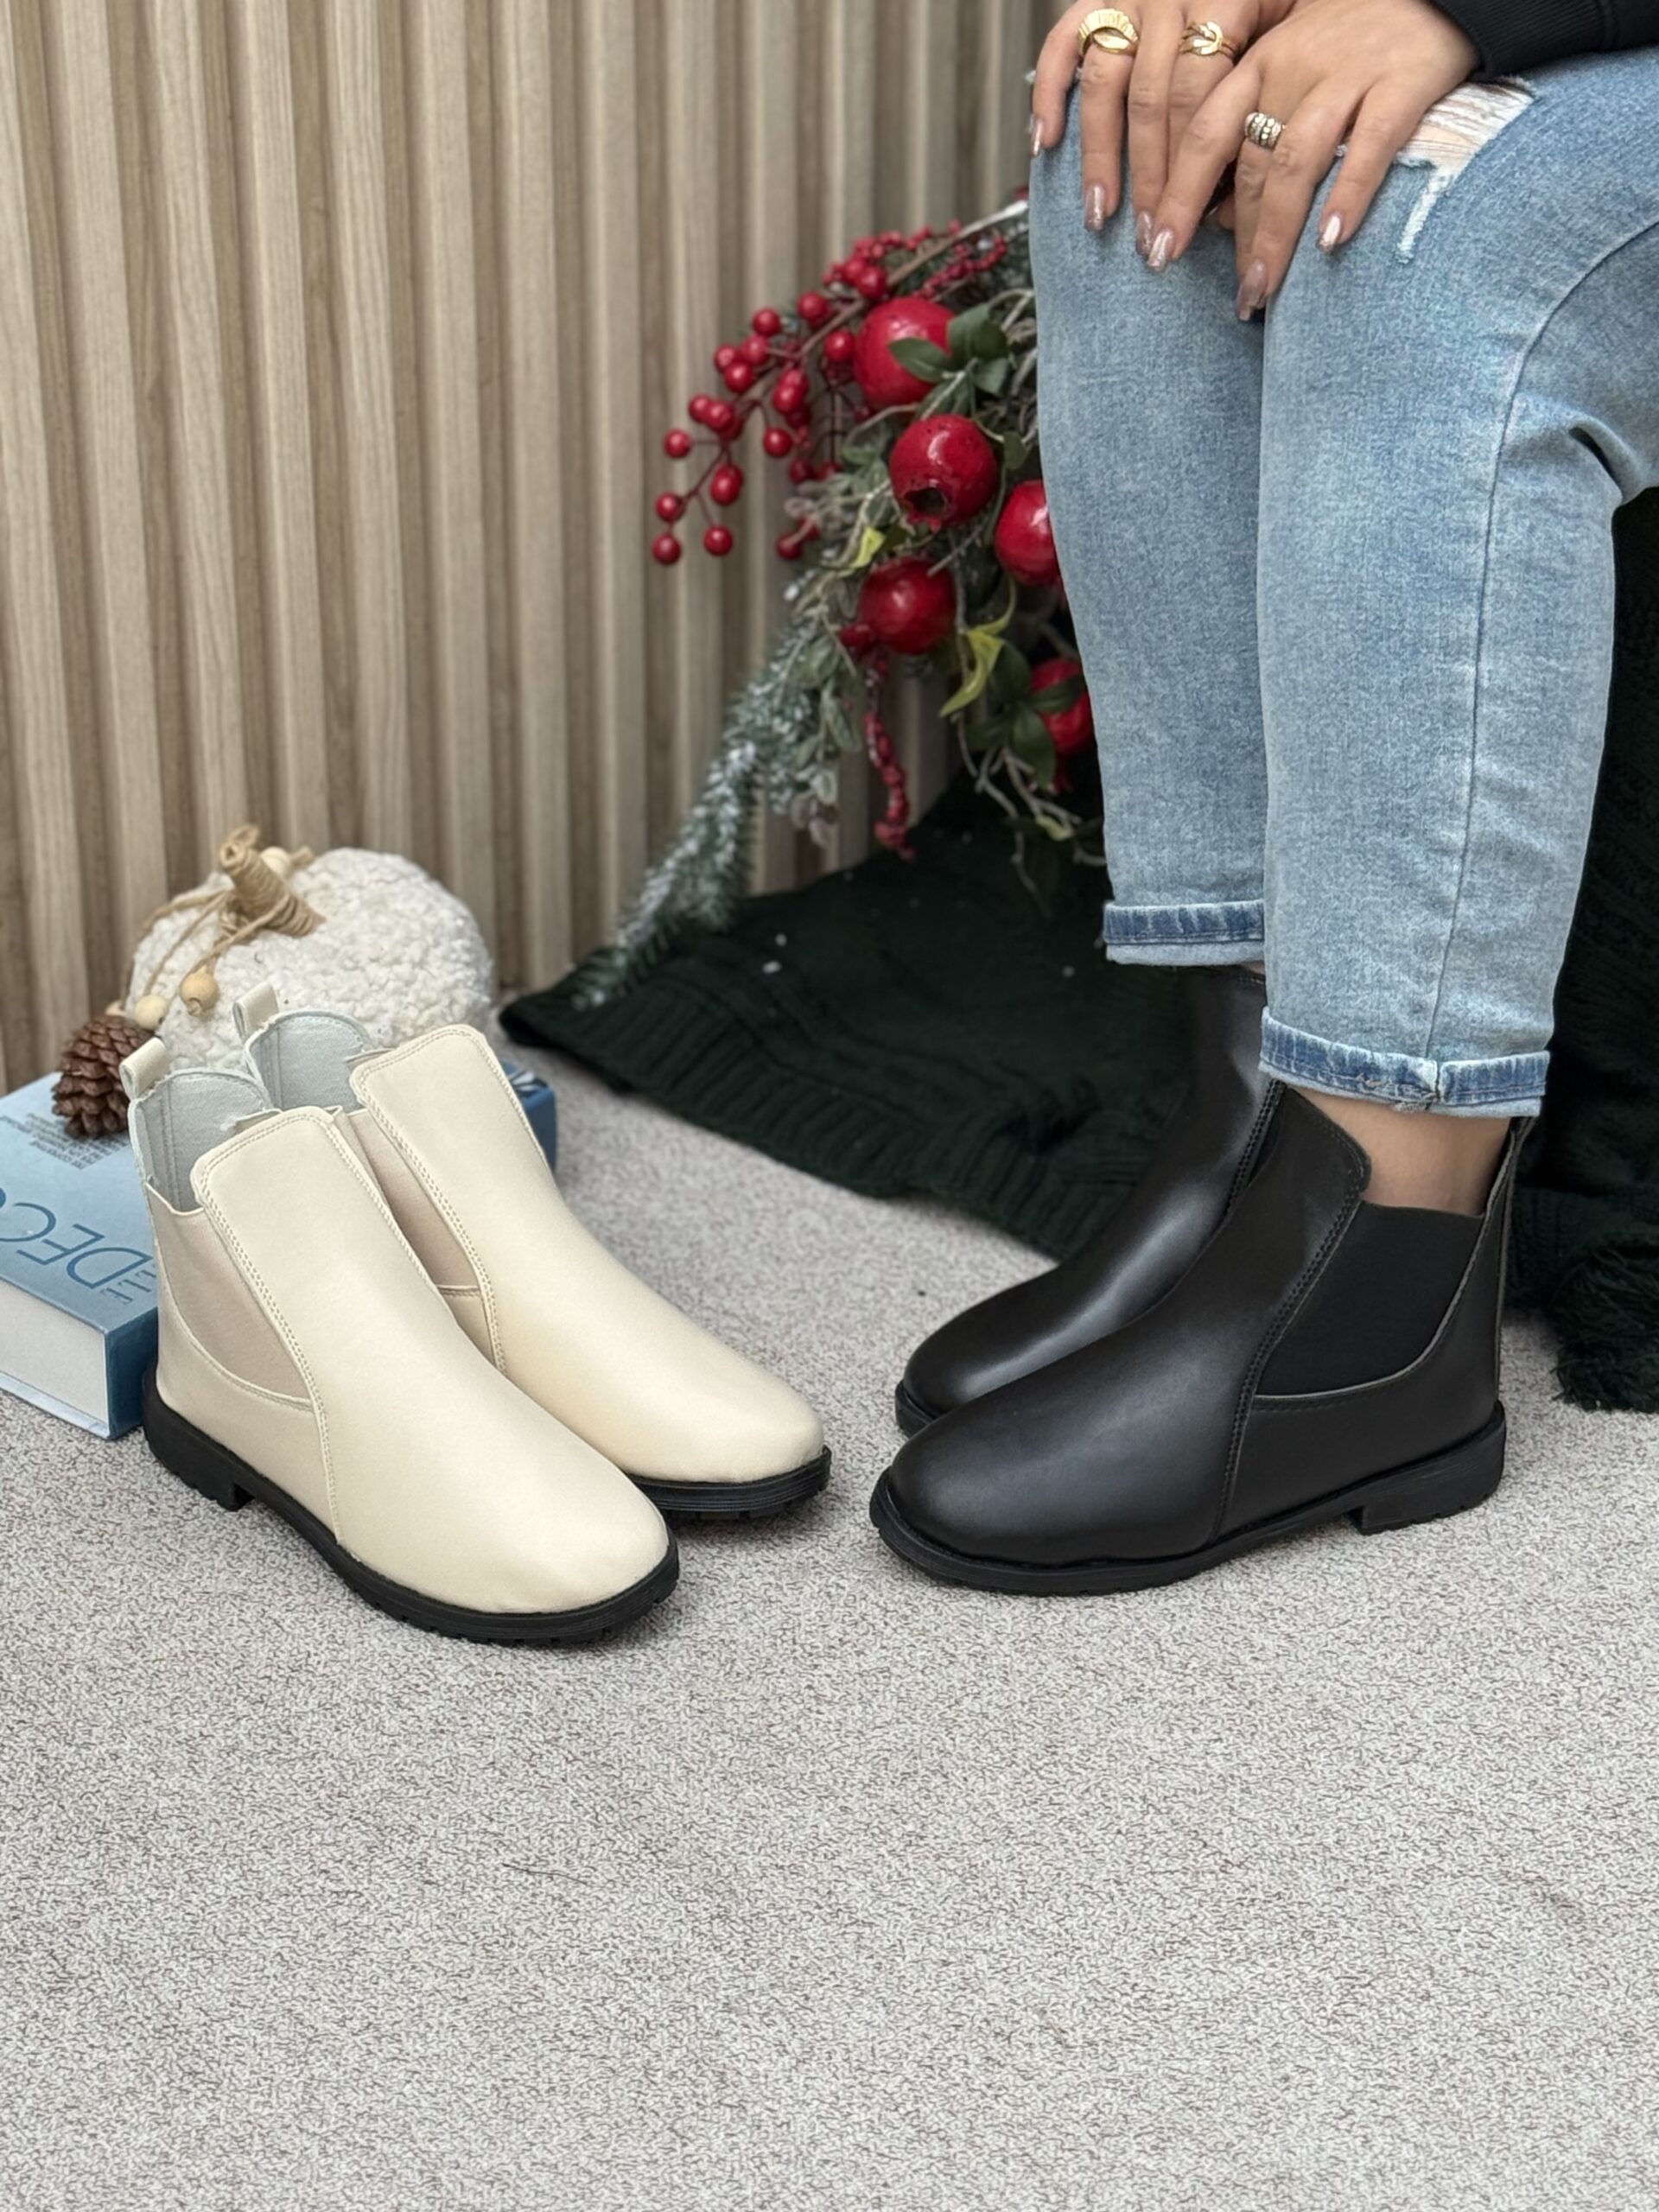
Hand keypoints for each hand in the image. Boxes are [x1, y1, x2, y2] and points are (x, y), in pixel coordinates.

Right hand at [1033, 2, 1285, 245]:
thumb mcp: (1298, 23)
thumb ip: (1272, 85)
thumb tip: (1245, 181)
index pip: (1198, 98)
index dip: (1190, 169)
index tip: (1187, 227)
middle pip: (1151, 101)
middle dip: (1149, 178)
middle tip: (1150, 238)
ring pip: (1105, 84)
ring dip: (1100, 155)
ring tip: (1100, 213)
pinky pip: (1063, 42)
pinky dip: (1047, 91)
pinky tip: (1046, 143)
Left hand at [1146, 0, 1477, 309]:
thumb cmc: (1355, 43)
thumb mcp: (1292, 73)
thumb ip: (1254, 131)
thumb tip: (1218, 216)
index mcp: (1260, 64)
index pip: (1204, 136)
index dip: (1177, 196)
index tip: (1157, 252)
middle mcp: (1296, 65)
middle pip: (1250, 159)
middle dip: (1235, 236)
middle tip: (1234, 296)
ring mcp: (1349, 72)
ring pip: (1297, 160)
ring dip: (1276, 231)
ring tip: (1265, 287)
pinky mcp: (1403, 80)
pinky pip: (1371, 144)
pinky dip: (1348, 193)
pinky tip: (1330, 242)